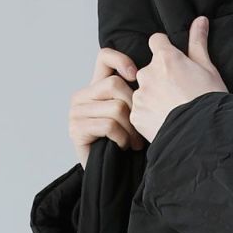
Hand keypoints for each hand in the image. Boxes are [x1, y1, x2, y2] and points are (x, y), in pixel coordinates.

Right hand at [69, 48, 142, 167]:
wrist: (111, 175)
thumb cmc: (125, 143)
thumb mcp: (133, 114)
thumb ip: (136, 93)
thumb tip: (156, 73)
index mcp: (96, 87)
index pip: (104, 57)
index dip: (121, 59)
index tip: (135, 75)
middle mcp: (82, 96)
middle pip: (115, 84)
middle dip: (134, 108)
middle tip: (141, 129)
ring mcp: (76, 112)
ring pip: (115, 107)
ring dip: (131, 129)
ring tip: (135, 142)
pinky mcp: (75, 129)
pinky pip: (108, 125)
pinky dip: (122, 138)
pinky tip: (123, 146)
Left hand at [129, 15, 227, 143]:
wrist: (203, 135)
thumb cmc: (209, 101)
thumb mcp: (208, 69)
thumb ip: (198, 43)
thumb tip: (200, 20)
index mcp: (165, 58)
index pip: (156, 41)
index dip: (165, 50)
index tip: (174, 64)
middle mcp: (148, 73)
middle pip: (149, 68)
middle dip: (159, 77)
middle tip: (177, 92)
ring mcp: (140, 95)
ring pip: (143, 90)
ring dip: (153, 96)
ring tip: (171, 110)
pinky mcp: (136, 115)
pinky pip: (139, 110)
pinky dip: (149, 115)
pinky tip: (164, 121)